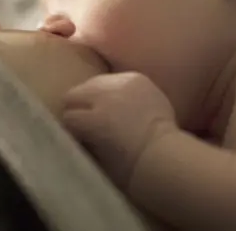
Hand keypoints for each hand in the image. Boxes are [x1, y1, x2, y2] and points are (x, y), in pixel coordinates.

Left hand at [62, 72, 176, 189]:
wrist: (163, 157)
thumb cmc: (165, 144)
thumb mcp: (156, 109)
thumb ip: (135, 102)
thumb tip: (119, 110)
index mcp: (135, 79)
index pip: (103, 82)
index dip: (98, 100)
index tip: (99, 116)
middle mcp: (118, 82)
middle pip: (85, 87)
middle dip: (82, 105)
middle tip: (82, 126)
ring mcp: (103, 99)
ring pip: (71, 100)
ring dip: (75, 118)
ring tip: (79, 136)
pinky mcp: (92, 118)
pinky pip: (69, 119)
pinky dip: (71, 131)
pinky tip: (79, 144)